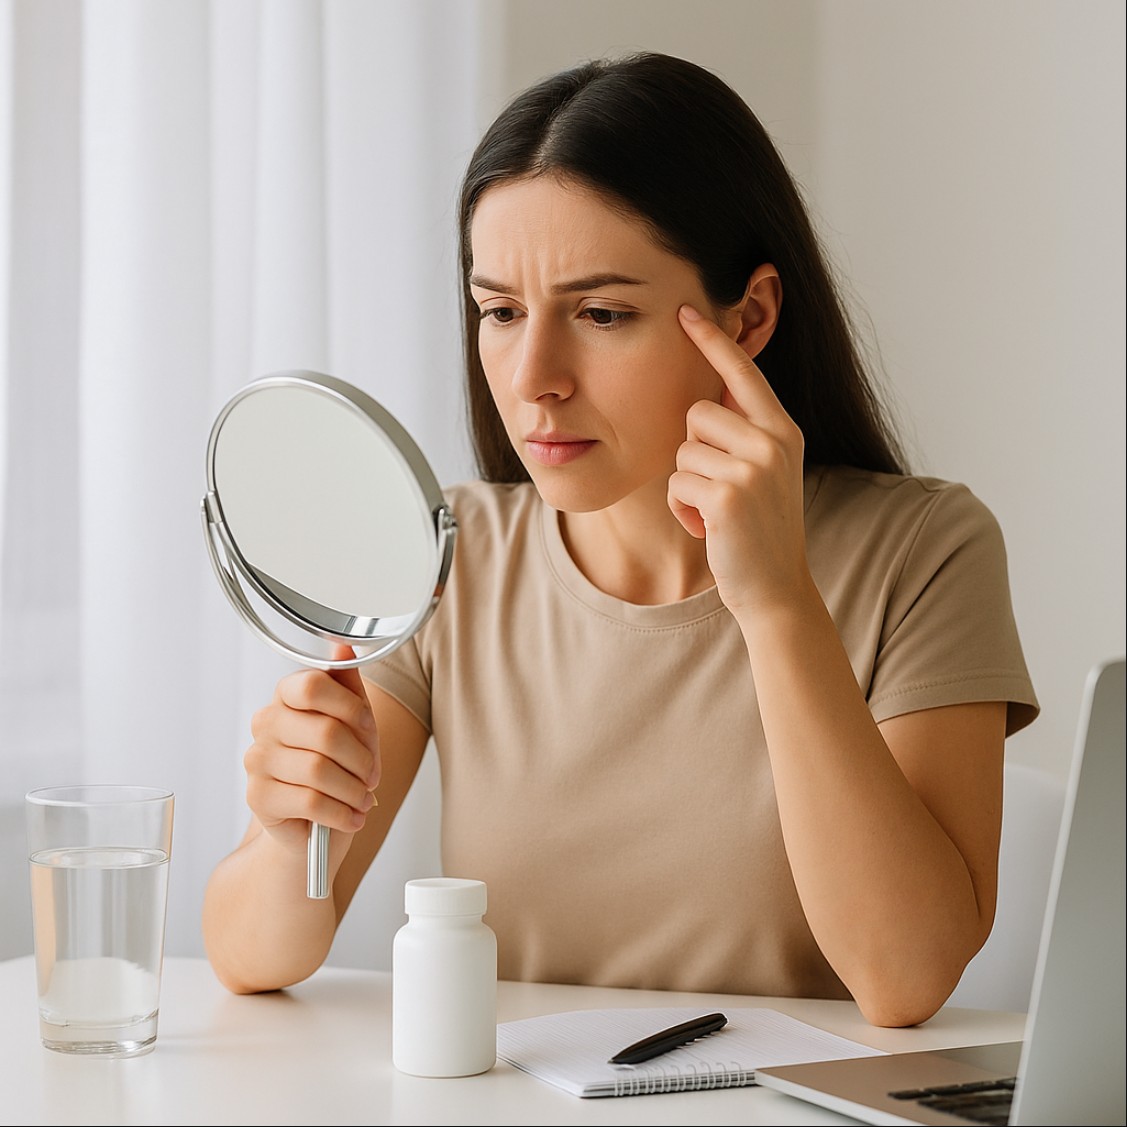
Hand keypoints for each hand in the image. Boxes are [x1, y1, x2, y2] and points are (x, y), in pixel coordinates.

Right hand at [244, 643, 380, 854]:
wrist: (311, 820)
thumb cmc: (334, 765)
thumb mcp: (352, 721)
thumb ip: (349, 685)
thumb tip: (343, 647)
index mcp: (287, 695)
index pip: (313, 685)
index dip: (350, 708)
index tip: (366, 727)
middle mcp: (266, 722)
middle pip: (325, 732)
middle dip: (361, 759)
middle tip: (371, 776)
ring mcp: (258, 759)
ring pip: (319, 770)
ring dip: (353, 789)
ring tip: (362, 799)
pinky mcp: (258, 797)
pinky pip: (309, 801)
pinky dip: (341, 812)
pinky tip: (350, 816)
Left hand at [668, 304, 810, 616]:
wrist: (775, 587)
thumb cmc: (759, 529)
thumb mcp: (764, 471)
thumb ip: (744, 432)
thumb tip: (706, 392)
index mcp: (783, 430)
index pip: (743, 373)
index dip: (713, 341)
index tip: (687, 311)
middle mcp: (773, 442)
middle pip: (696, 412)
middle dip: (693, 450)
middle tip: (718, 487)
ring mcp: (752, 469)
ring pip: (682, 450)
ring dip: (685, 483)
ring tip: (715, 510)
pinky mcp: (727, 497)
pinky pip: (675, 483)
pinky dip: (681, 509)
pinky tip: (707, 528)